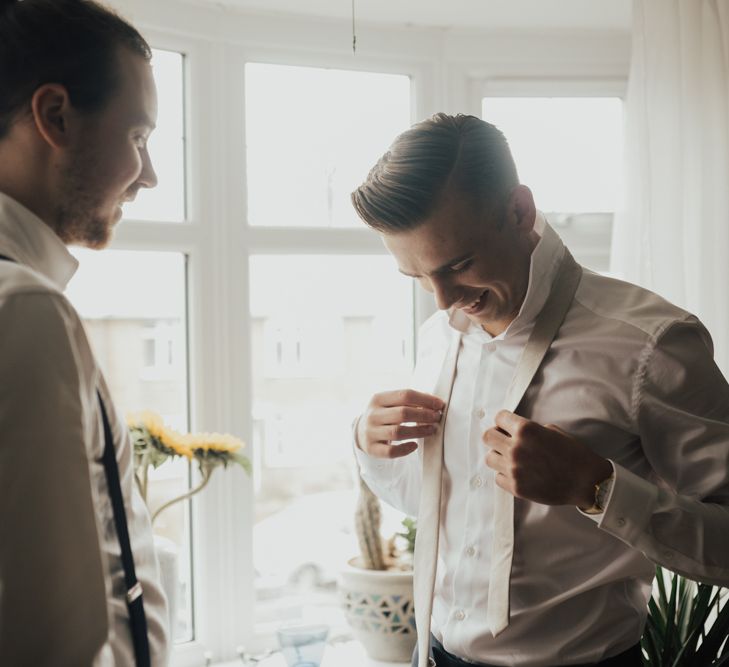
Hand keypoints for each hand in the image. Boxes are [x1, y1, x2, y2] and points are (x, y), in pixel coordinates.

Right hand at [356, 389, 444, 458]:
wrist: (361, 431)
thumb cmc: (383, 415)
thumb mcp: (389, 403)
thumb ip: (408, 401)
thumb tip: (433, 401)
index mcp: (378, 399)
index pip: (405, 395)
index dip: (425, 399)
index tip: (439, 404)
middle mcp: (372, 415)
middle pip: (403, 413)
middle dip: (424, 415)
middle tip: (437, 418)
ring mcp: (370, 432)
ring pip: (398, 432)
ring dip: (419, 431)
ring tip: (432, 430)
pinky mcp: (372, 449)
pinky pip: (391, 451)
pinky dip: (405, 449)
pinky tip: (414, 445)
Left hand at [483, 410, 612, 506]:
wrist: (586, 482)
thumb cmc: (573, 454)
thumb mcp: (552, 431)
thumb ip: (529, 429)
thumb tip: (512, 430)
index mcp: (526, 430)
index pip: (498, 418)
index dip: (503, 420)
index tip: (506, 425)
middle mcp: (516, 448)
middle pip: (487, 437)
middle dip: (496, 436)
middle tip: (504, 440)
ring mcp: (514, 469)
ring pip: (489, 458)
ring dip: (498, 456)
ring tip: (511, 458)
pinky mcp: (515, 487)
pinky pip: (498, 477)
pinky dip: (505, 474)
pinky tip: (517, 473)